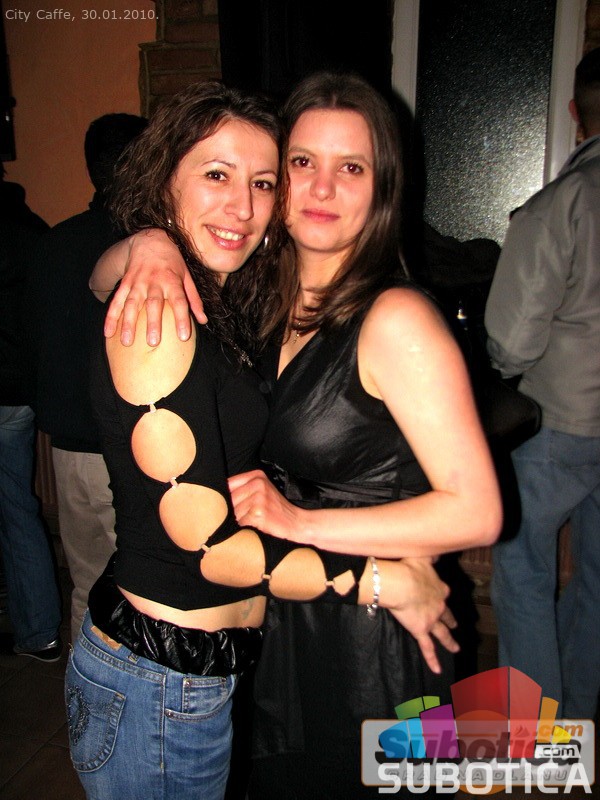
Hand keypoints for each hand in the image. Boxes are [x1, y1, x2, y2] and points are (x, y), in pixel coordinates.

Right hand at [103, 229, 206, 345]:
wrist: (150, 240)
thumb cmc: (172, 263)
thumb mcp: (187, 276)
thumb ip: (194, 299)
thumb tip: (203, 321)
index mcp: (172, 281)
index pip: (179, 301)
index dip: (182, 318)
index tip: (183, 337)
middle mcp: (154, 281)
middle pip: (153, 303)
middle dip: (152, 323)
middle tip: (152, 343)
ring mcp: (137, 282)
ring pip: (132, 304)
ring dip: (128, 323)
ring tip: (127, 342)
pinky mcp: (125, 283)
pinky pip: (116, 301)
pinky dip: (111, 317)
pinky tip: (108, 333)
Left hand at [228, 470, 305, 539]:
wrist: (297, 522)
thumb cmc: (276, 509)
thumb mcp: (263, 491)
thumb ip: (244, 489)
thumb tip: (217, 497)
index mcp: (257, 476)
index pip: (229, 484)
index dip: (225, 497)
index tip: (227, 505)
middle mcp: (258, 484)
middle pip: (229, 499)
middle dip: (232, 511)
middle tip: (245, 516)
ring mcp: (258, 498)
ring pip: (234, 513)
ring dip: (239, 521)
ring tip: (252, 521)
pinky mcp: (258, 513)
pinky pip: (240, 522)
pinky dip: (244, 528)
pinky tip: (255, 526)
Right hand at [382, 557, 458, 673]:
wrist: (403, 583)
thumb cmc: (409, 568)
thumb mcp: (422, 557)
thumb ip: (430, 557)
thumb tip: (436, 553)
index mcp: (438, 588)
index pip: (443, 591)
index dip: (442, 593)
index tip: (443, 594)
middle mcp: (438, 605)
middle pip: (447, 615)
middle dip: (451, 620)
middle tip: (455, 625)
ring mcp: (431, 620)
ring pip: (443, 633)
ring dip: (449, 641)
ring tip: (456, 648)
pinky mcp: (422, 631)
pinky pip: (428, 648)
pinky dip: (433, 659)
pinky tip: (437, 669)